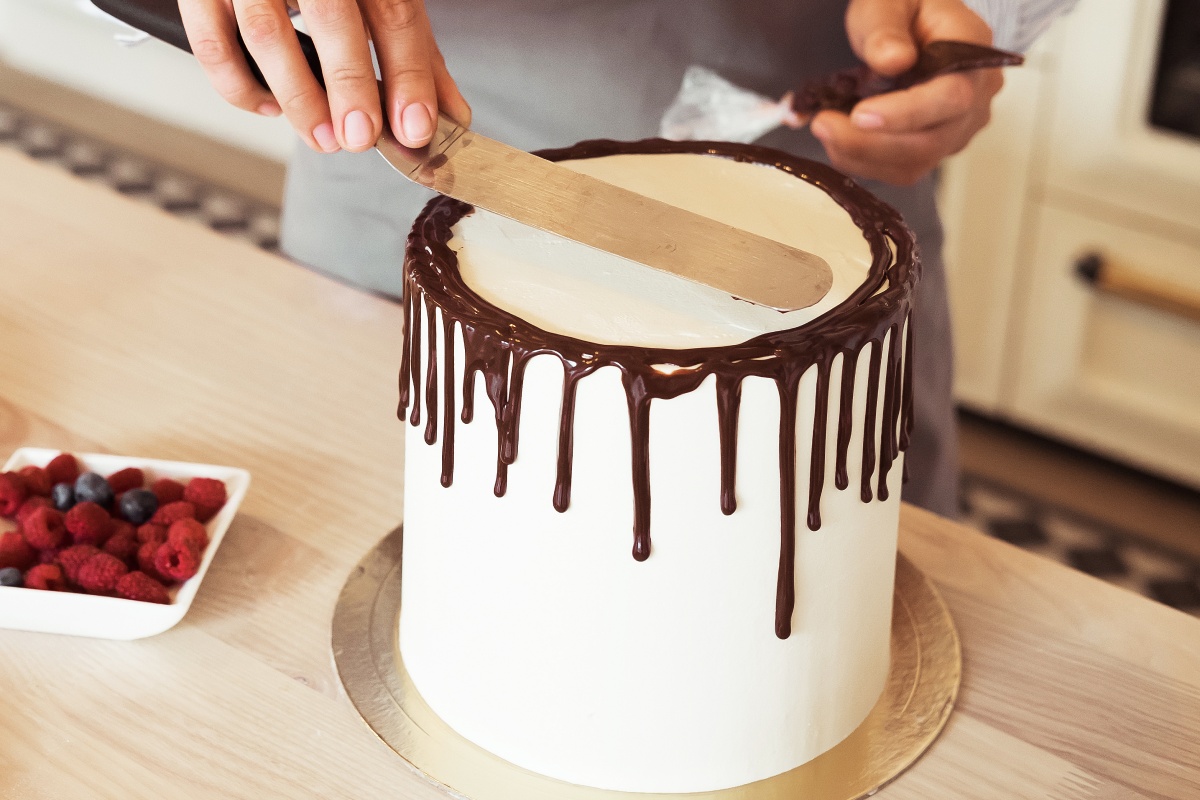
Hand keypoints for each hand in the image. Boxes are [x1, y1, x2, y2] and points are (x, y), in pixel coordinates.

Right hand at [178, 0, 470, 153]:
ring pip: (265, 31)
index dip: (409, 75)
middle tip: (360, 138)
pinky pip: (211, 40)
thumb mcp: (380, 1)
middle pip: (331, 16)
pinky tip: (268, 107)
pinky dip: (238, 84)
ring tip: (322, 138)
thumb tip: (453, 117)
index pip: (394, 12)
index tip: (415, 128)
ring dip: (297, 96)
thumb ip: (415, 55)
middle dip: (350, 86)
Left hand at [810, 0, 1002, 185]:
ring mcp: (957, 127)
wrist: (905, 22)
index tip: (859, 115)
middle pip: (930, 141)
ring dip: (861, 155)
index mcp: (973, 51)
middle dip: (870, 143)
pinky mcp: (934, 146)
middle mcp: (976, 97)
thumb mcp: (887, 0)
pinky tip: (838, 138)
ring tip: (823, 126)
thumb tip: (892, 60)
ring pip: (914, 163)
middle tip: (822, 123)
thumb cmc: (900, 5)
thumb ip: (886, 26)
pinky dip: (863, 161)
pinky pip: (901, 168)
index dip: (906, 114)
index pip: (951, 97)